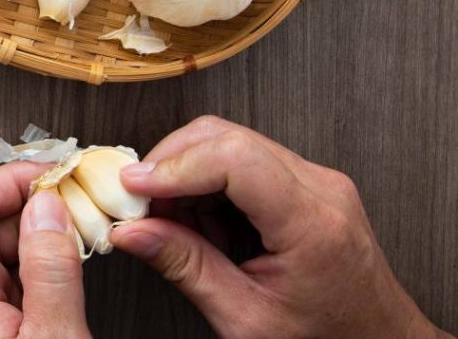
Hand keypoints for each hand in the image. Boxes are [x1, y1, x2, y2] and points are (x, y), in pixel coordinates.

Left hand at [0, 161, 90, 338]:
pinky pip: (7, 277)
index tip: (54, 174)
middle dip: (34, 206)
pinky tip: (67, 264)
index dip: (12, 180)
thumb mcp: (54, 337)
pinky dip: (38, 264)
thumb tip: (48, 207)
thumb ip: (50, 270)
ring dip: (40, 235)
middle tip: (78, 200)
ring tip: (80, 231)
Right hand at [111, 116, 446, 338]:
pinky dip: (205, 184)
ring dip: (184, 174)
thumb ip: (185, 268)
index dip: (174, 166)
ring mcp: (314, 180)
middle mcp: (320, 187)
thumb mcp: (246, 318)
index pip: (234, 159)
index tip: (133, 185)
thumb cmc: (326, 338)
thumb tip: (131, 232)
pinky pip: (241, 161)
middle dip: (169, 165)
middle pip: (225, 138)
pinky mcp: (303, 183)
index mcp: (312, 223)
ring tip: (167, 223)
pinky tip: (196, 223)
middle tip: (137, 205)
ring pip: (228, 142)